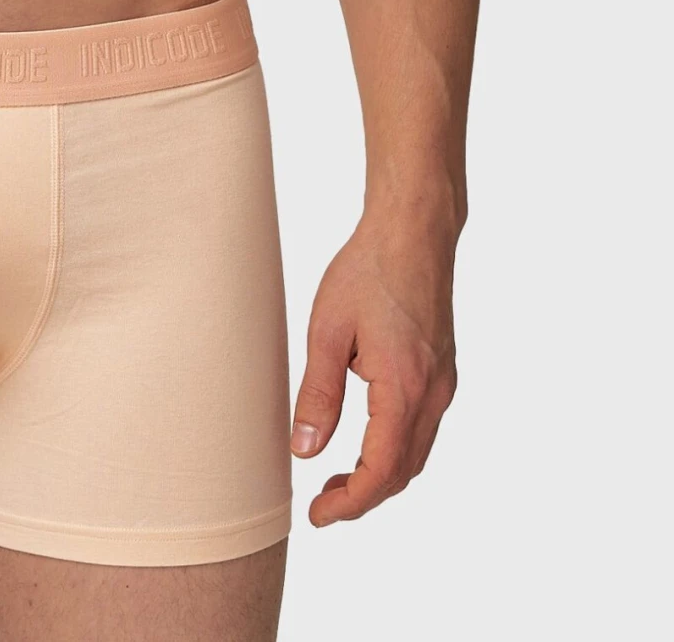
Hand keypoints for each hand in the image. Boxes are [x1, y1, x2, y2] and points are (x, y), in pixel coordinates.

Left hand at [290, 216, 457, 525]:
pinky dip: (395, 450)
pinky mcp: (442, 370)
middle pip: (403, 472)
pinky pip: (422, 428)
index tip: (318, 516)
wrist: (413, 231)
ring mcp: (443, 383)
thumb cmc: (368, 271)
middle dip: (363, 497)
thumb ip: (317, 394)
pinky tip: (365, 440)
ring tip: (337, 479)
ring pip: (416, 453)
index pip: (380, 472)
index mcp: (403, 388)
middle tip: (321, 504)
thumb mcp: (327, 330)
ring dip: (380, 476)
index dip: (350, 504)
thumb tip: (305, 450)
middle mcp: (432, 393)